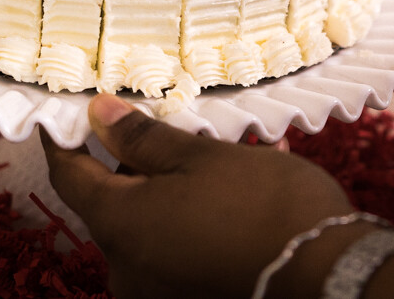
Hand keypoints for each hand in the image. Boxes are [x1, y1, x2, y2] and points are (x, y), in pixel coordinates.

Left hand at [41, 94, 373, 298]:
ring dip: (169, 187)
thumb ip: (142, 138)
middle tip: (168, 124)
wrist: (327, 274)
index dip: (65, 140)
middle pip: (113, 203)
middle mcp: (128, 268)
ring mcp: (158, 290)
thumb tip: (96, 114)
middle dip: (135, 161)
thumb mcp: (200, 157)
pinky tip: (234, 190)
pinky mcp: (189, 297)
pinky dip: (192, 217)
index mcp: (120, 226)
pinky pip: (177, 248)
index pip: (69, 177)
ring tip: (214, 153)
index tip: (68, 113)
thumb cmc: (261, 205)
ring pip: (150, 224)